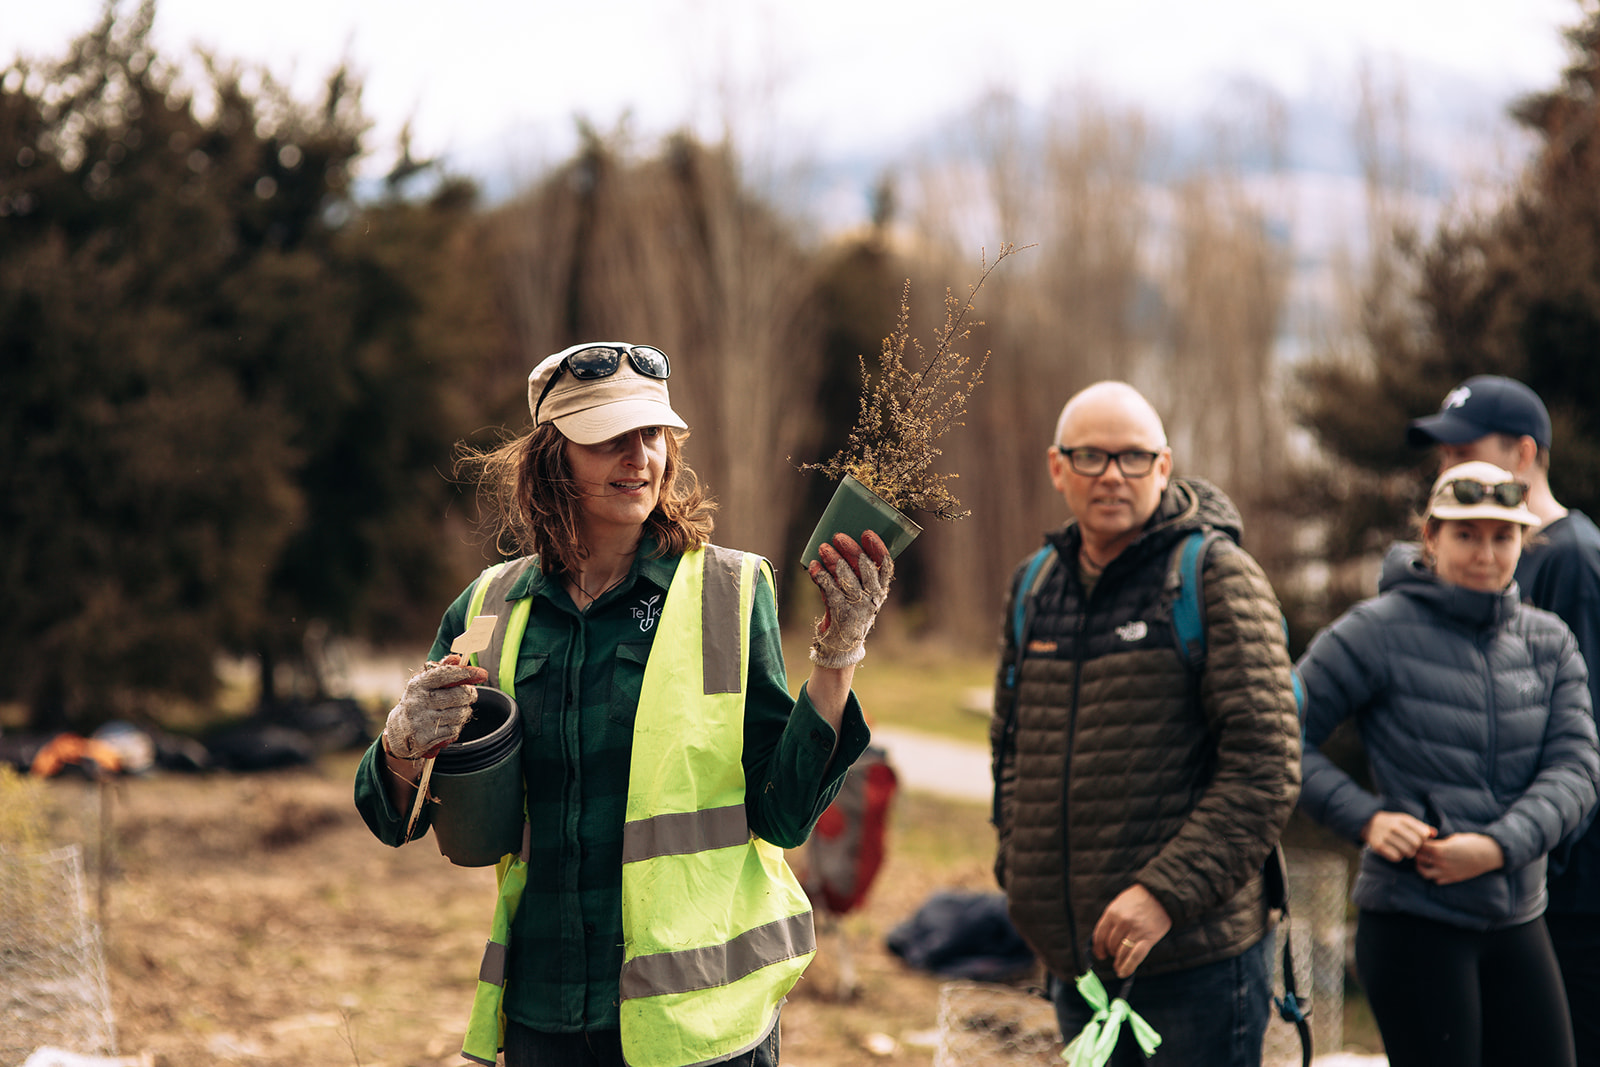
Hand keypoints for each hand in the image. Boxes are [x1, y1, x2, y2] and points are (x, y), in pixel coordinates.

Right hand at [382, 655, 488, 759]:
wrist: (398, 730)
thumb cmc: (418, 701)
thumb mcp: (425, 683)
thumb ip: (443, 669)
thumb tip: (458, 658)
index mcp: (418, 684)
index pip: (445, 674)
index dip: (465, 673)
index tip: (481, 673)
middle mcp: (418, 702)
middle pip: (459, 695)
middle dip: (470, 694)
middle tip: (469, 695)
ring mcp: (421, 721)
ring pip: (460, 714)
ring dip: (464, 711)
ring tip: (457, 709)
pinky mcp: (425, 737)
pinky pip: (454, 730)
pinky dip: (456, 726)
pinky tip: (448, 723)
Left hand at [807, 530, 892, 668]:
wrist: (842, 647)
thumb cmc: (849, 612)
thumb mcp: (858, 594)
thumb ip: (853, 573)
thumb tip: (838, 547)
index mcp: (880, 591)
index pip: (885, 567)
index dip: (877, 548)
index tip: (867, 533)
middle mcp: (872, 599)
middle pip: (864, 569)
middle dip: (851, 549)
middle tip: (838, 536)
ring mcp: (857, 607)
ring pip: (847, 578)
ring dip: (834, 560)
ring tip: (823, 547)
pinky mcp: (841, 614)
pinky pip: (831, 591)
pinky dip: (821, 576)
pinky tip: (814, 566)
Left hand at [1092, 884, 1172, 978]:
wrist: (1160, 894)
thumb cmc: (1138, 900)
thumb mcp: (1119, 904)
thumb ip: (1111, 920)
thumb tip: (1102, 941)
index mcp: (1112, 912)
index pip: (1099, 935)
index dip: (1098, 948)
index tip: (1100, 954)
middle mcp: (1122, 921)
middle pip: (1110, 944)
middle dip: (1111, 953)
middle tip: (1113, 956)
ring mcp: (1135, 930)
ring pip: (1121, 952)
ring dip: (1118, 962)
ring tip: (1118, 966)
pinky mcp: (1148, 938)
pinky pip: (1135, 957)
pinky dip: (1127, 967)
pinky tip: (1123, 973)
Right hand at [1360, 810, 1436, 862]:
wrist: (1368, 823)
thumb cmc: (1392, 823)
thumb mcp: (1405, 821)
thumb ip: (1421, 827)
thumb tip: (1434, 834)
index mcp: (1403, 819)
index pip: (1423, 833)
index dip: (1424, 839)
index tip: (1418, 838)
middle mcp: (1394, 827)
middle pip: (1417, 844)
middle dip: (1416, 848)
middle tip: (1411, 846)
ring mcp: (1386, 836)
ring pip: (1408, 852)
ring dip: (1408, 853)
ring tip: (1403, 849)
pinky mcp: (1379, 846)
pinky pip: (1396, 857)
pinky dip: (1397, 856)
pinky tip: (1394, 851)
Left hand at [1415, 833, 1503, 884]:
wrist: (1488, 855)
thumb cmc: (1472, 843)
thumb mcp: (1453, 838)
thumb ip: (1440, 843)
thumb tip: (1430, 843)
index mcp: (1440, 849)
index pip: (1420, 846)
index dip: (1419, 842)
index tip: (1422, 840)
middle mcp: (1441, 862)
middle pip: (1419, 858)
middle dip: (1418, 853)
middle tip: (1420, 849)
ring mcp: (1446, 872)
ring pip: (1424, 873)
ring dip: (1421, 866)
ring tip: (1424, 861)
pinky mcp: (1453, 878)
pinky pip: (1436, 880)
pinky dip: (1434, 875)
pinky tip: (1436, 869)